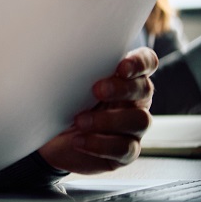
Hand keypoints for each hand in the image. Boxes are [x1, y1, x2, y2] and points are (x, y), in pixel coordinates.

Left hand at [37, 47, 156, 174]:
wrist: (53, 139)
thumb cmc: (66, 103)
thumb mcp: (69, 82)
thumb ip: (78, 67)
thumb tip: (61, 48)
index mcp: (127, 77)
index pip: (146, 62)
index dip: (139, 63)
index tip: (121, 67)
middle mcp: (136, 100)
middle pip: (145, 90)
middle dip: (122, 89)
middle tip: (96, 90)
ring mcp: (134, 128)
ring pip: (139, 120)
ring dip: (109, 120)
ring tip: (80, 120)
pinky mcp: (126, 152)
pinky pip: (124, 149)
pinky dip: (100, 144)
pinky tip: (80, 140)